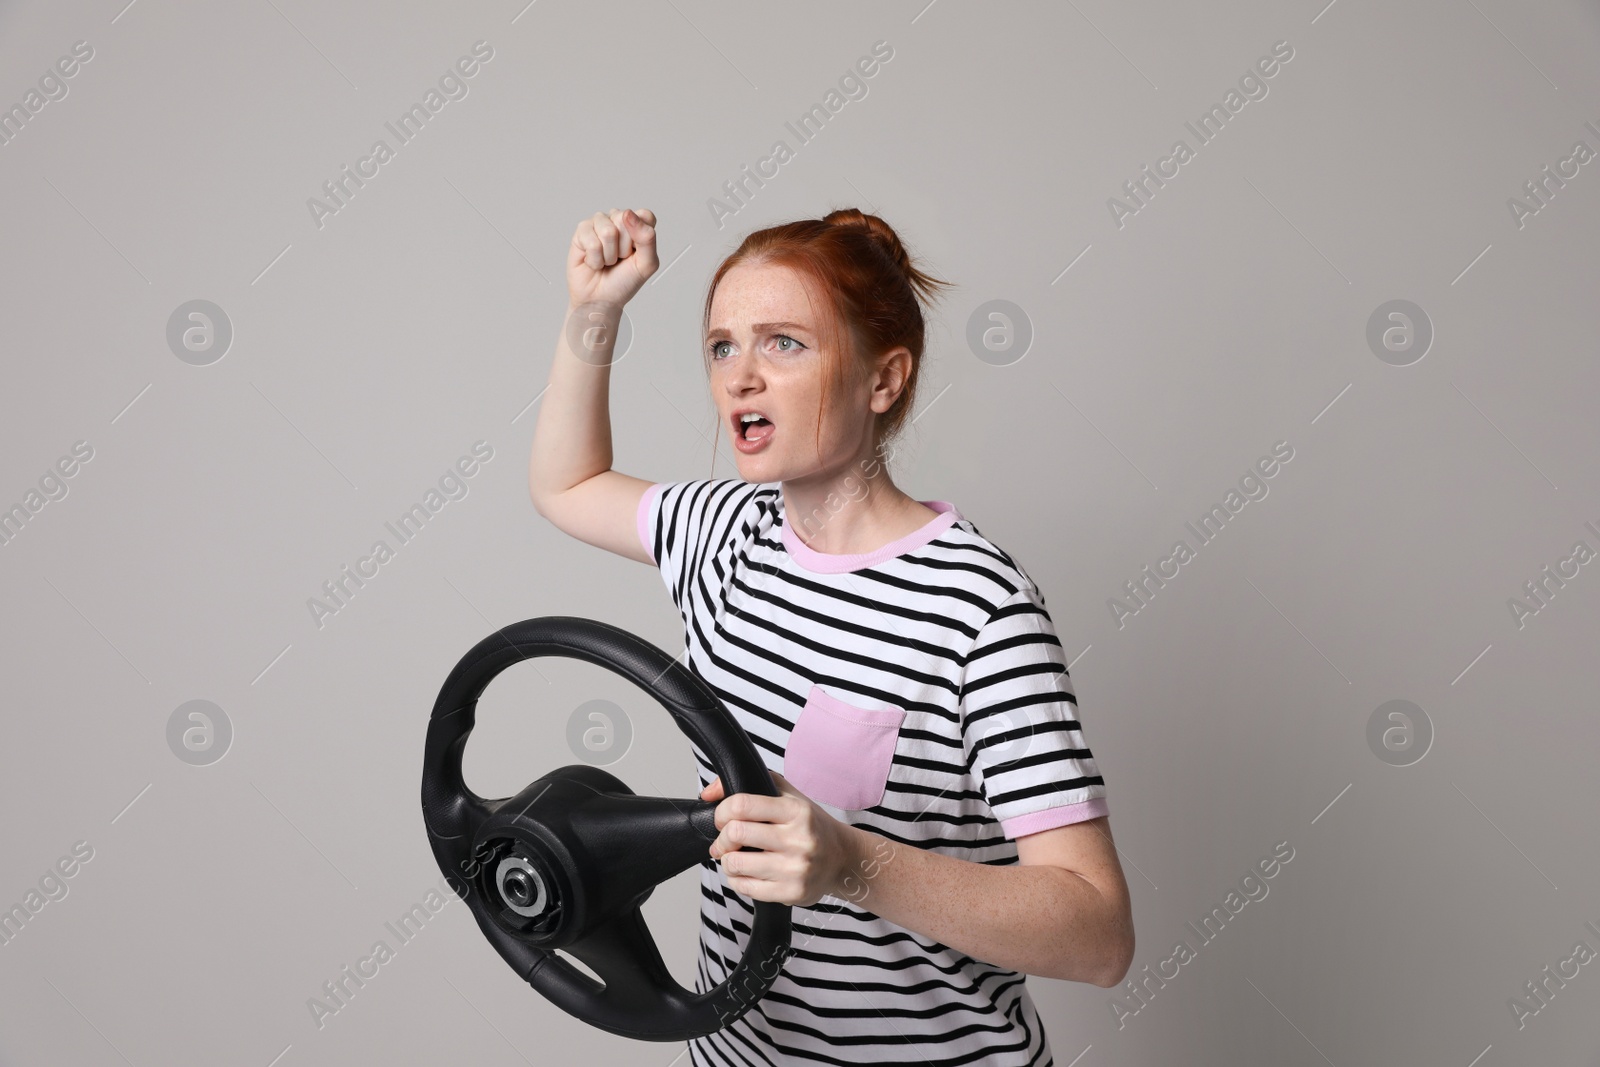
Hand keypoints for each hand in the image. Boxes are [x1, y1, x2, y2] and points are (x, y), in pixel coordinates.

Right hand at [566, 208, 657, 310]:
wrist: (600, 299)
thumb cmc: (623, 282)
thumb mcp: (646, 264)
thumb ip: (647, 238)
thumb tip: (628, 214)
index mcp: (638, 224)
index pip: (645, 215)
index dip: (641, 237)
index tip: (636, 253)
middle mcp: (618, 220)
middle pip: (625, 220)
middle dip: (624, 248)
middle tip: (619, 259)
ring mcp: (599, 223)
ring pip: (607, 231)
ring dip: (608, 255)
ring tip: (607, 261)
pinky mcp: (582, 230)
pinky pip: (591, 241)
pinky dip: (595, 259)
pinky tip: (594, 262)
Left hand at [701, 770, 860, 908]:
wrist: (843, 858)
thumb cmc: (810, 825)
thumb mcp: (788, 796)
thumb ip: (750, 784)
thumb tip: (708, 794)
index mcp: (796, 811)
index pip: (742, 804)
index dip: (722, 811)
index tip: (722, 819)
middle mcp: (799, 839)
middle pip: (735, 833)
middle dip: (721, 840)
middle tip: (725, 843)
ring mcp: (796, 868)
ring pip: (736, 864)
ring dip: (728, 862)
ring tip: (736, 859)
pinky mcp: (792, 892)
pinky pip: (746, 888)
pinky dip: (738, 881)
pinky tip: (748, 874)